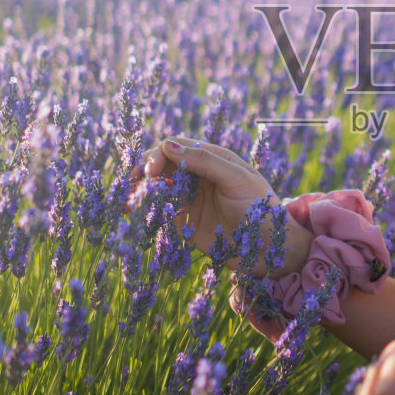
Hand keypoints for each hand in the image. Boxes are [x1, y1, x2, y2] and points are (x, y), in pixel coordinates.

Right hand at [133, 136, 276, 262]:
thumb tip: (168, 145)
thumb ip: (205, 162)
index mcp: (212, 157)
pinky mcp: (184, 220)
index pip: (176, 146)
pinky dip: (143, 210)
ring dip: (138, 190)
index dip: (159, 155)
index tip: (150, 172)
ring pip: (156, 187)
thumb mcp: (237, 180)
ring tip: (124, 201)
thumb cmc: (261, 208)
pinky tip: (130, 214)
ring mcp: (189, 197)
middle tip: (132, 185)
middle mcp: (197, 174)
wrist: (271, 249)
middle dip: (143, 172)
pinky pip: (159, 209)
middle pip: (161, 164)